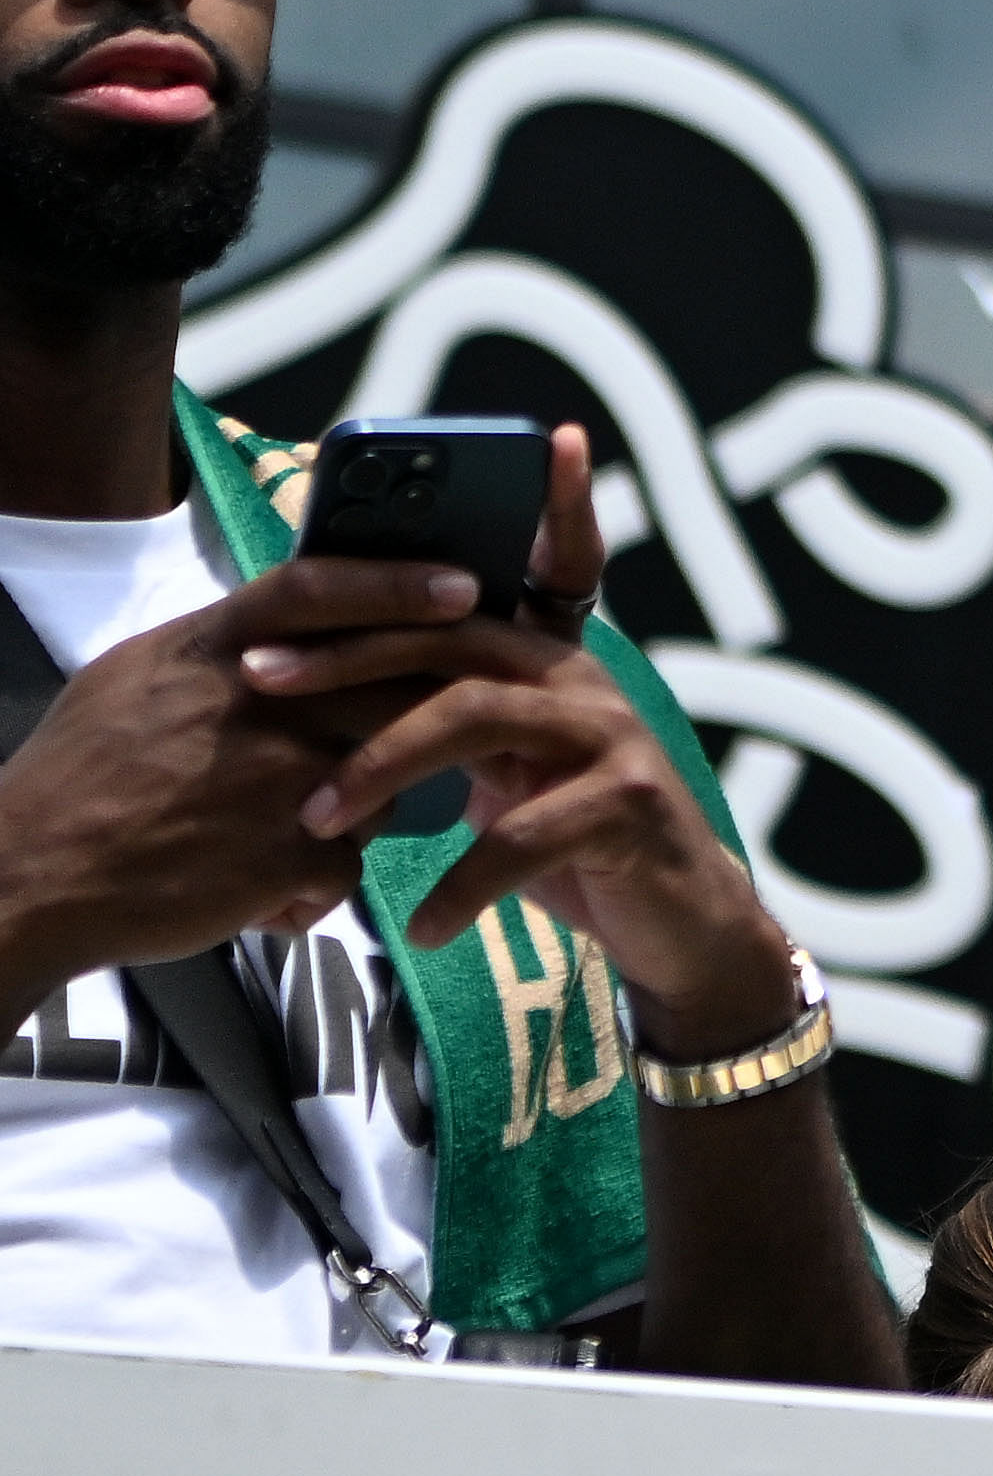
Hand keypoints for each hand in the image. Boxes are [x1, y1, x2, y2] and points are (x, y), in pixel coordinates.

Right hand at [0, 554, 467, 1000]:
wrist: (25, 884)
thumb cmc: (76, 780)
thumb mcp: (133, 679)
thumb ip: (221, 647)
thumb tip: (291, 627)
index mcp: (211, 650)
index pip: (323, 587)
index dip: (399, 582)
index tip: (464, 588)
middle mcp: (257, 701)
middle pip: (386, 689)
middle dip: (405, 725)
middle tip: (411, 749)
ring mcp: (281, 776)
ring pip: (377, 783)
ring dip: (346, 816)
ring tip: (265, 839)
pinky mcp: (294, 853)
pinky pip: (347, 865)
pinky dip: (308, 888)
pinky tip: (251, 893)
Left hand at [240, 430, 792, 1057]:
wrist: (674, 917)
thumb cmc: (571, 841)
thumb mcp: (508, 771)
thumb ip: (451, 726)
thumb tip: (328, 707)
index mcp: (543, 663)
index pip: (484, 589)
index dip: (471, 524)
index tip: (424, 482)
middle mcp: (579, 680)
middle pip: (458, 638)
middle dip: (349, 651)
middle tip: (261, 675)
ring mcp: (610, 735)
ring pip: (477, 715)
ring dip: (381, 763)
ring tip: (318, 821)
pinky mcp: (628, 802)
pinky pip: (521, 834)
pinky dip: (458, 885)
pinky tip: (421, 927)